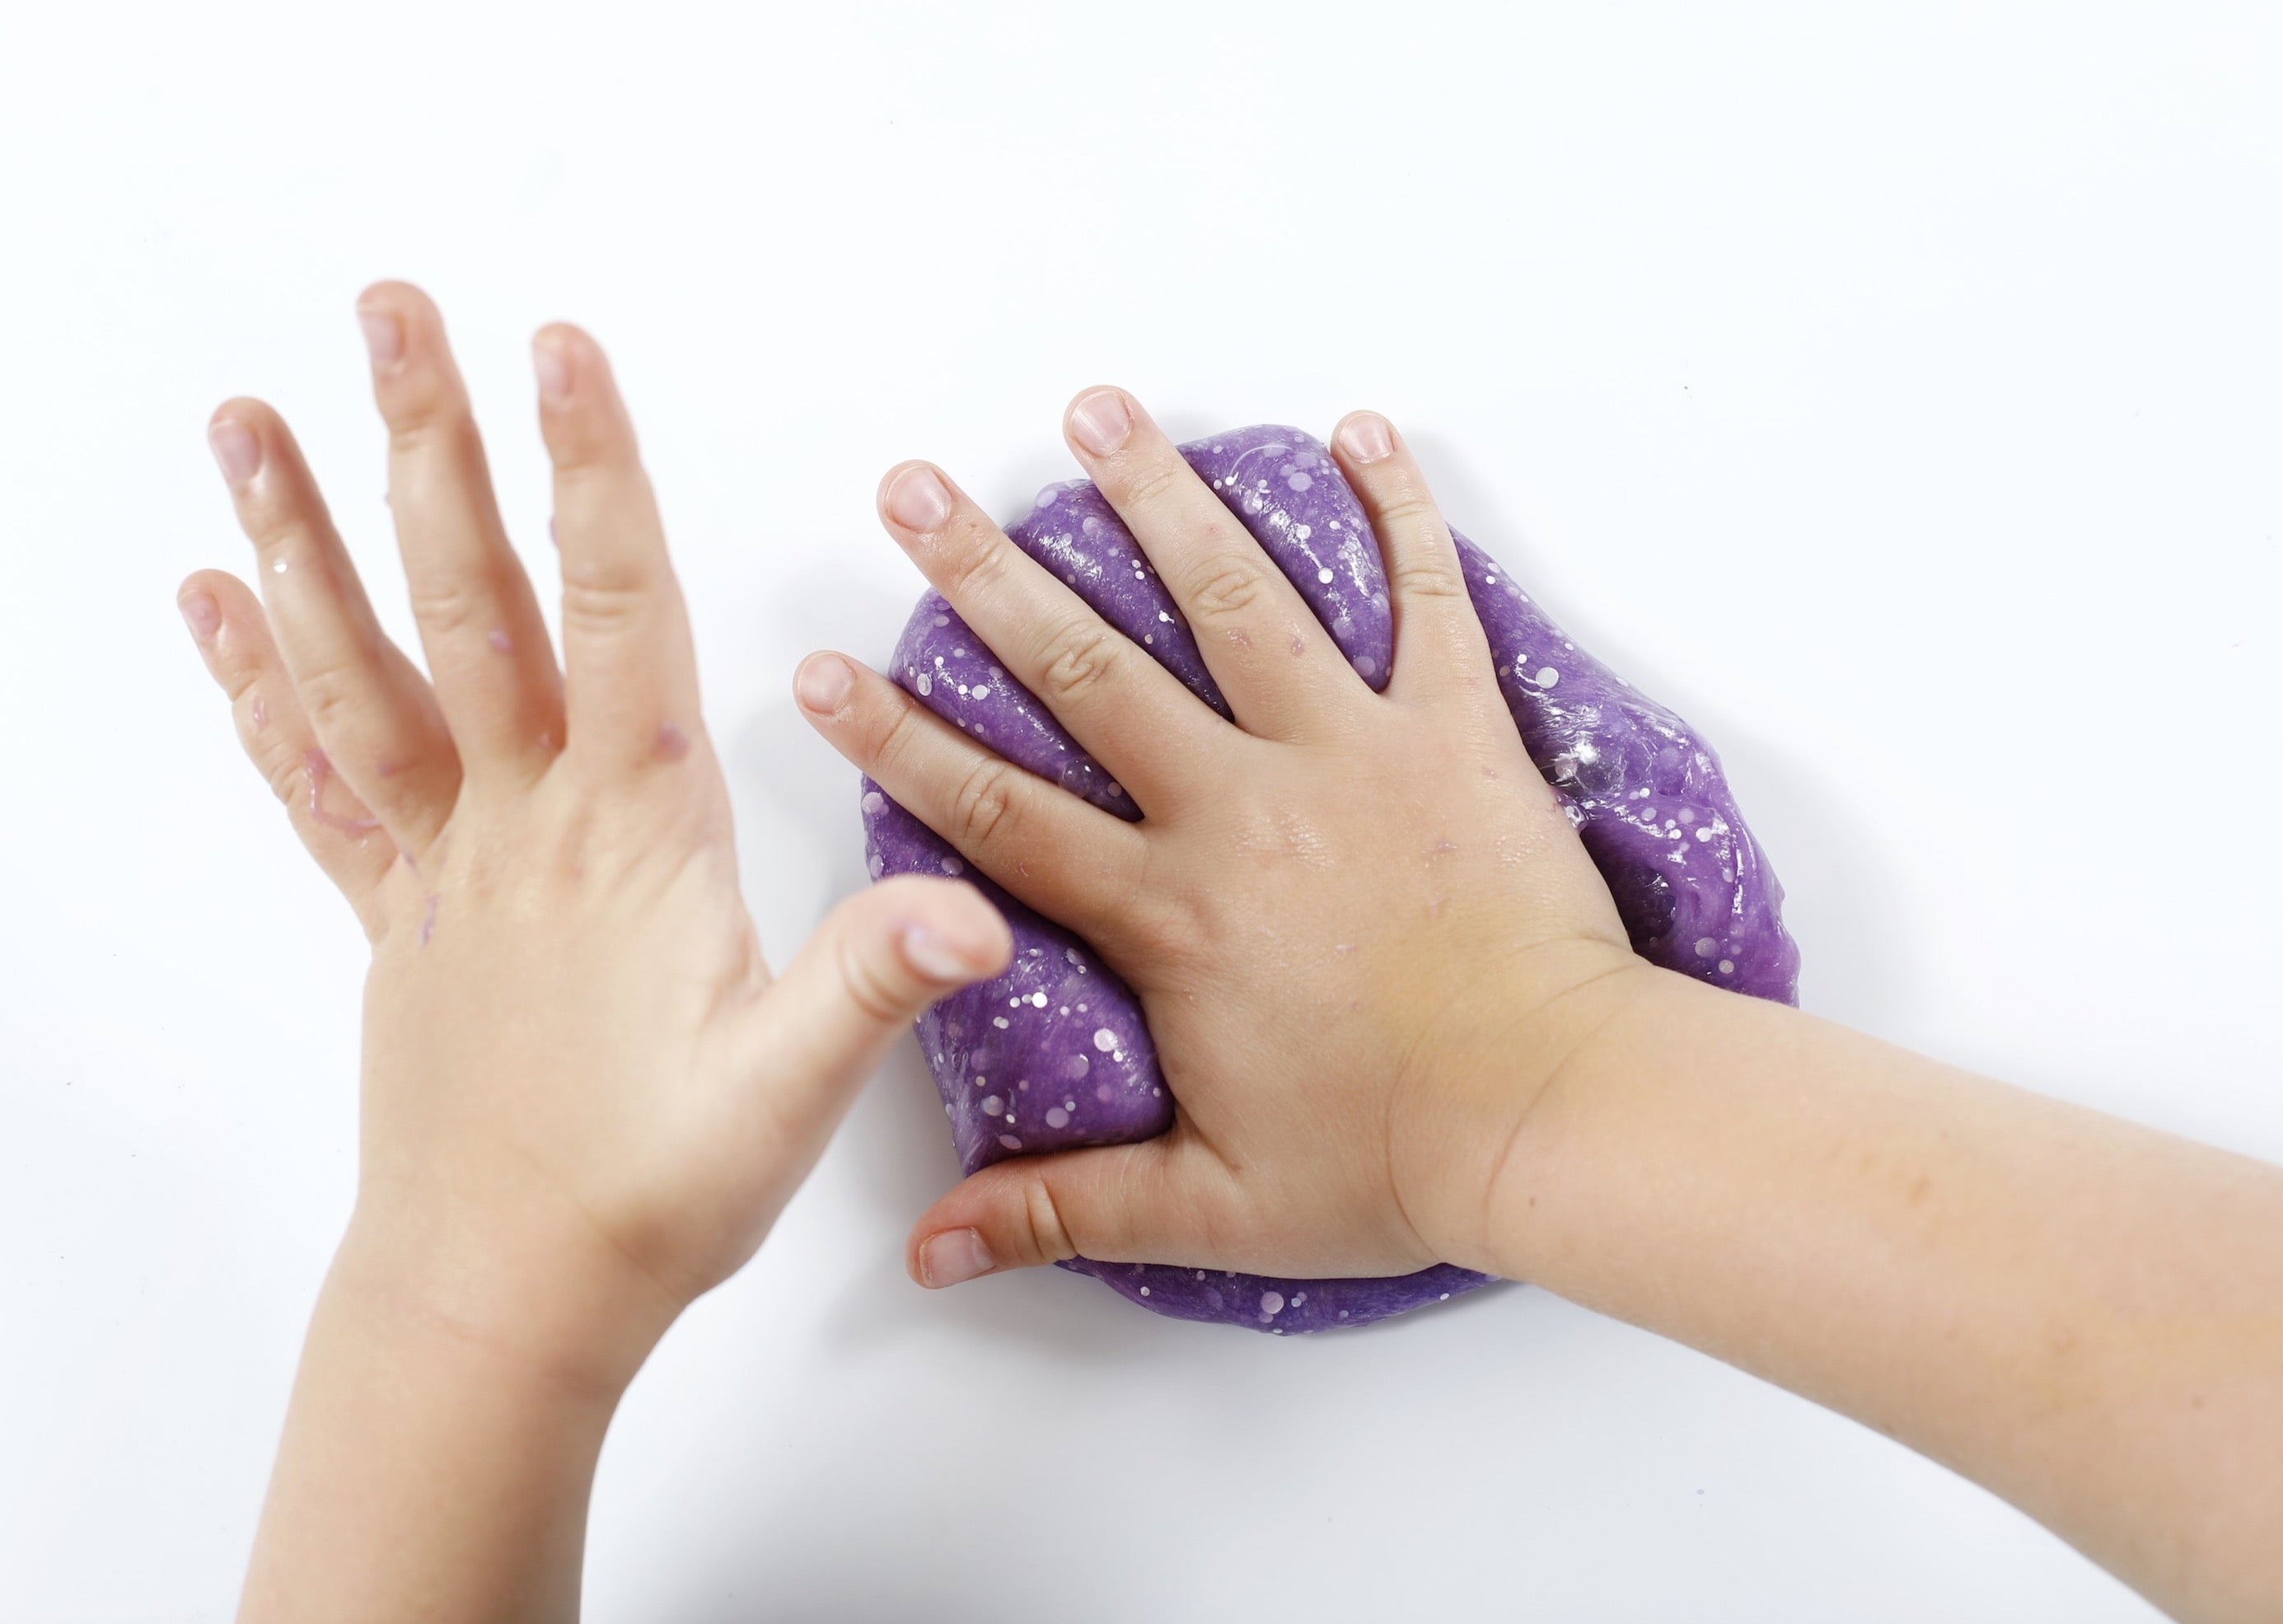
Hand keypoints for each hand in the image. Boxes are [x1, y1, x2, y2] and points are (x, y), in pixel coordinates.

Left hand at [181, 283, 1009, 1387]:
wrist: (505, 1297)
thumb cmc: (649, 1190)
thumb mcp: (789, 1089)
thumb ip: (869, 984)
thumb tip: (969, 913)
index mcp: (628, 831)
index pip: (615, 613)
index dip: (595, 474)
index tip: (563, 350)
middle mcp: (521, 822)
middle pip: (466, 600)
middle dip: (429, 445)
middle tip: (390, 310)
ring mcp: (442, 863)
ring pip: (361, 669)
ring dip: (302, 536)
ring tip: (246, 418)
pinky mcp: (397, 914)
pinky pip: (315, 777)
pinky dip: (258, 685)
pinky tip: (218, 606)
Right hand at [797, 391, 1649, 1287]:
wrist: (1560, 1116)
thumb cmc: (1396, 1159)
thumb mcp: (1212, 1204)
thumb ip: (1062, 1209)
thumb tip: (926, 1250)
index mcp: (1170, 911)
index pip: (998, 811)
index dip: (898, 740)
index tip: (825, 668)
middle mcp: (1242, 807)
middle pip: (1088, 669)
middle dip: (989, 572)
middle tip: (915, 489)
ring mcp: (1354, 753)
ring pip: (1238, 599)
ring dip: (1160, 499)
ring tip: (1098, 414)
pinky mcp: (1457, 733)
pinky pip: (1427, 597)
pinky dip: (1397, 510)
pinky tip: (1360, 431)